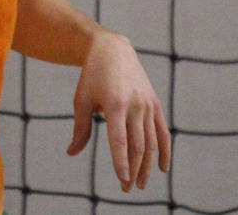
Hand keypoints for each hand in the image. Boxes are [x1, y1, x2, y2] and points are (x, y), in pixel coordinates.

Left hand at [66, 29, 170, 192]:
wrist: (112, 49)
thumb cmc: (92, 76)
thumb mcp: (82, 99)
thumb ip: (81, 128)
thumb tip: (72, 152)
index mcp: (114, 103)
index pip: (120, 139)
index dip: (121, 160)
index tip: (122, 178)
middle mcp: (134, 105)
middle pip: (137, 145)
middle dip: (133, 170)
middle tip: (125, 188)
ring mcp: (147, 104)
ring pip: (151, 142)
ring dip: (147, 166)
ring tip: (139, 184)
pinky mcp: (155, 103)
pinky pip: (163, 131)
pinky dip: (165, 151)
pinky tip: (162, 168)